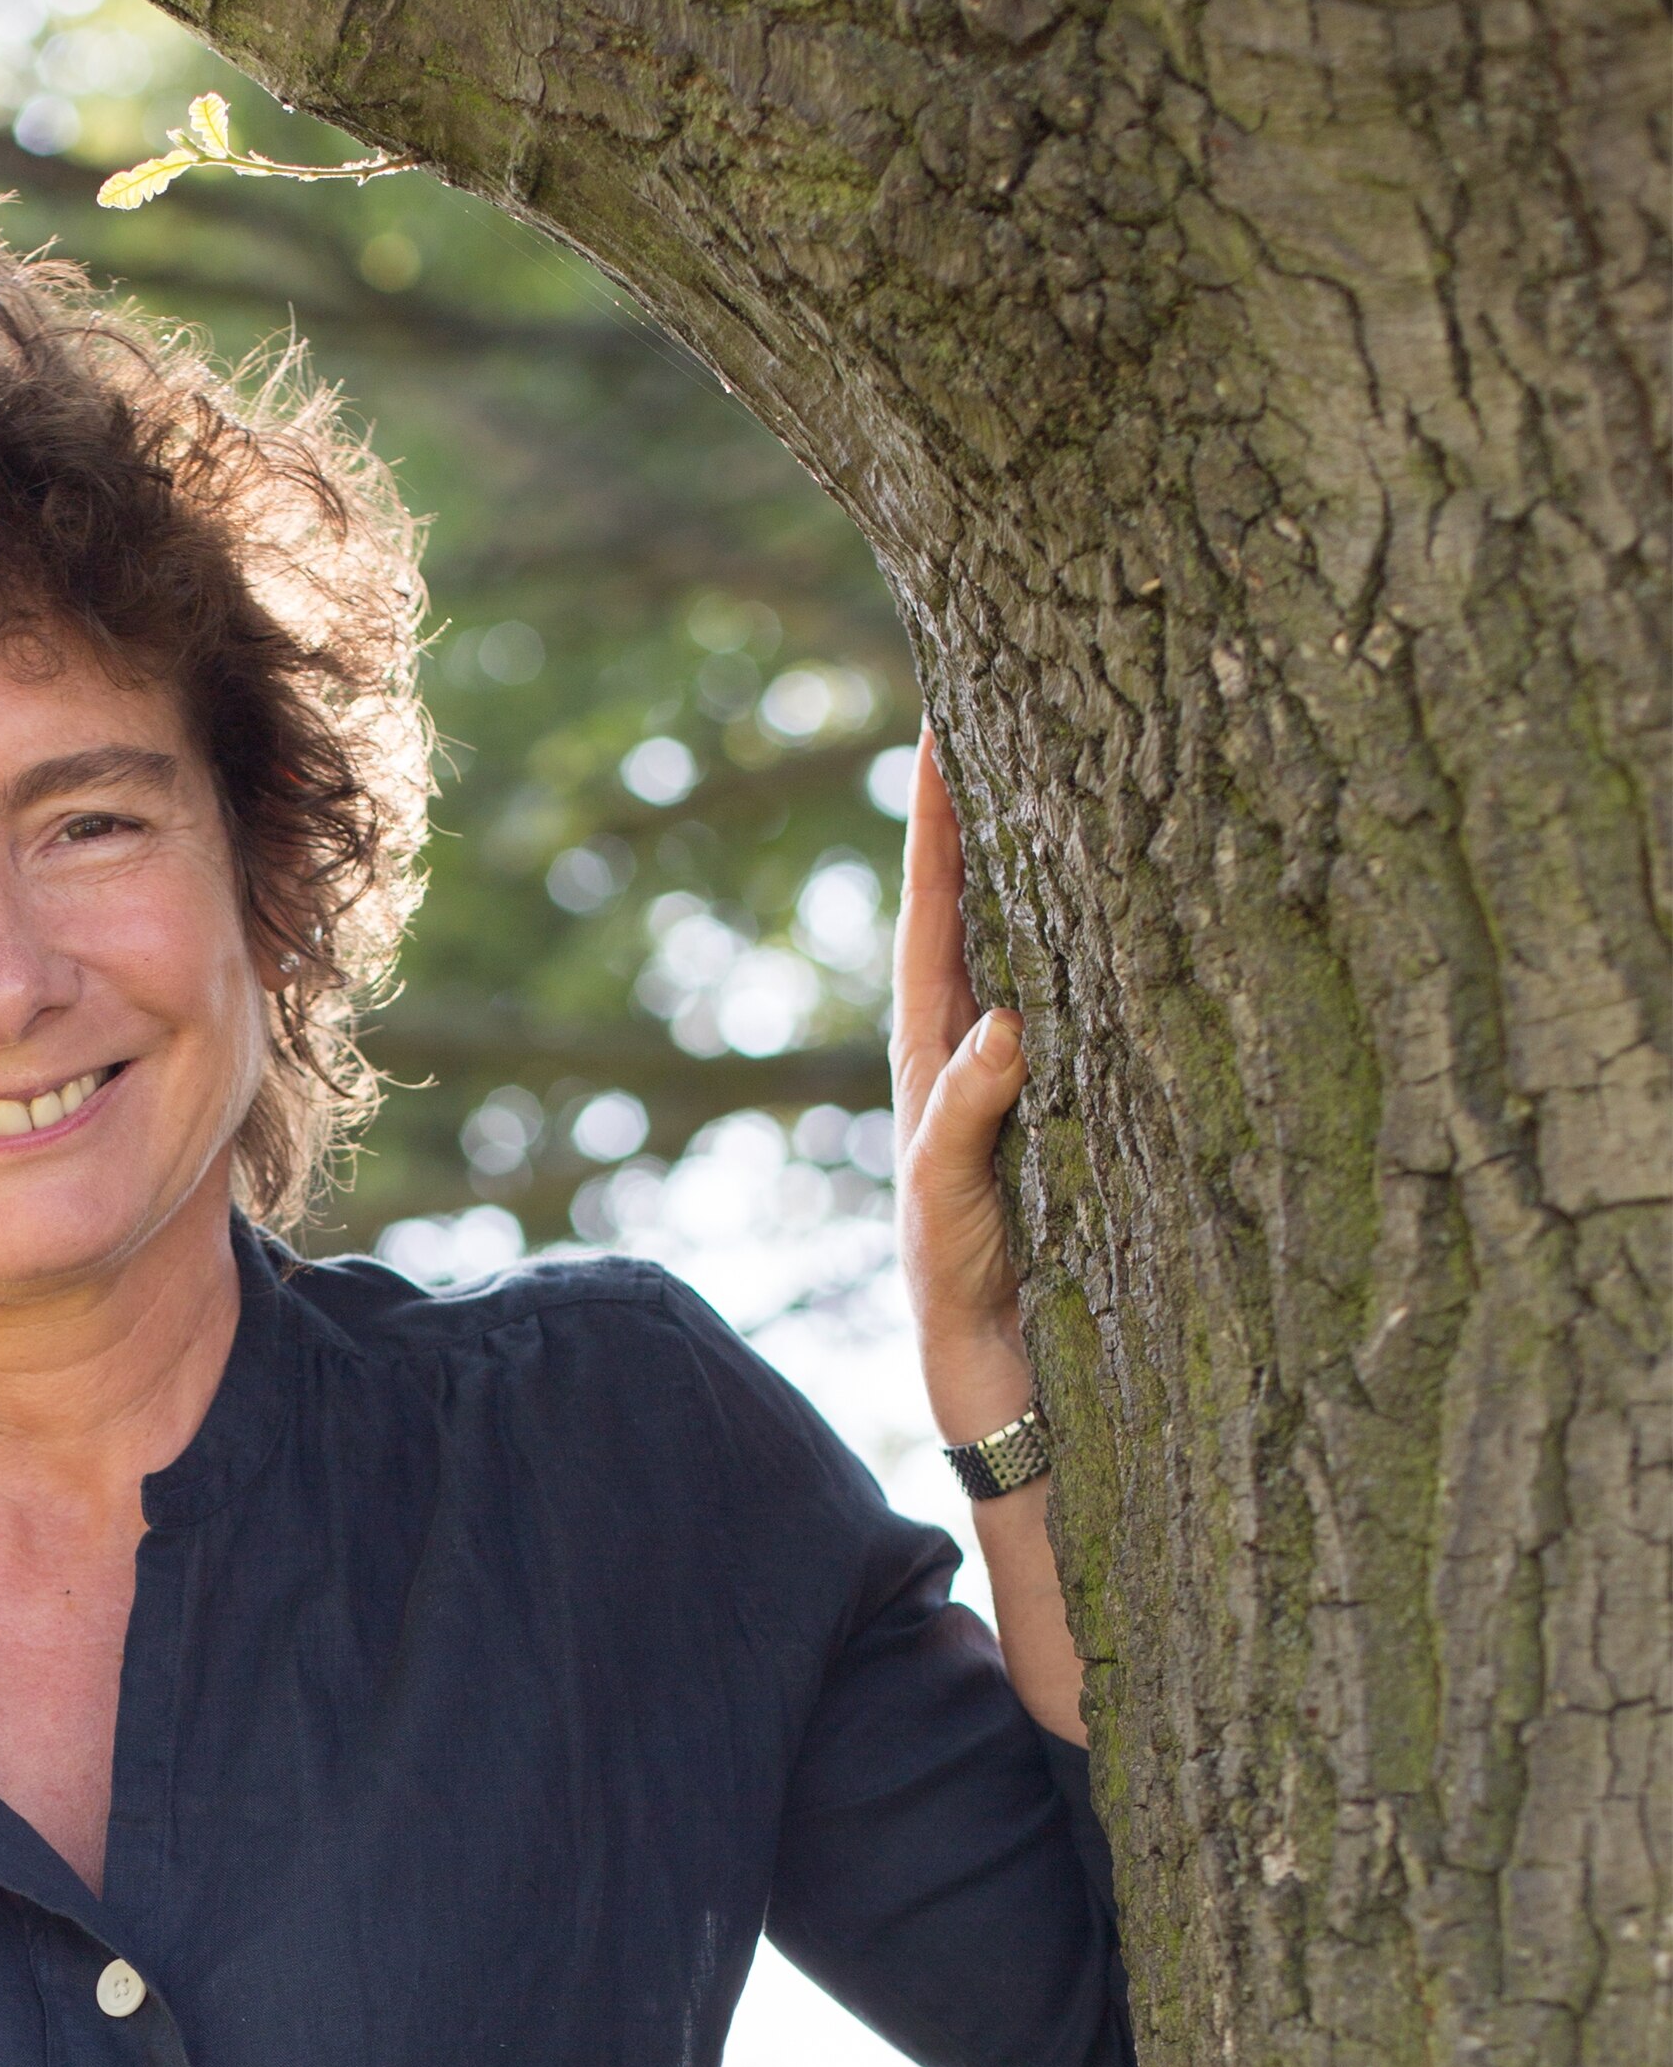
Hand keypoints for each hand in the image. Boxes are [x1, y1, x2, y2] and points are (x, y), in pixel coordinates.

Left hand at [893, 732, 1033, 1450]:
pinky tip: (1132, 890)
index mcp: (933, 1049)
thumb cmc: (962, 1279)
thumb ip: (971, 1112)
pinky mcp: (1073, 1096)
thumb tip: (1009, 1021)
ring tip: (1067, 764)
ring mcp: (1025, 1063)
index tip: (934, 727)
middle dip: (988, 809)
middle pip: (981, 901)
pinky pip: (1086, 993)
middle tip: (1006, 702)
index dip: (935, 822)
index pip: (933, 912)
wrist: (1001, 1364)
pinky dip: (1098, 937)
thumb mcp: (954, 1193)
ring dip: (1045, 859)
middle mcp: (977, 1039)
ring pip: (1035, 938)